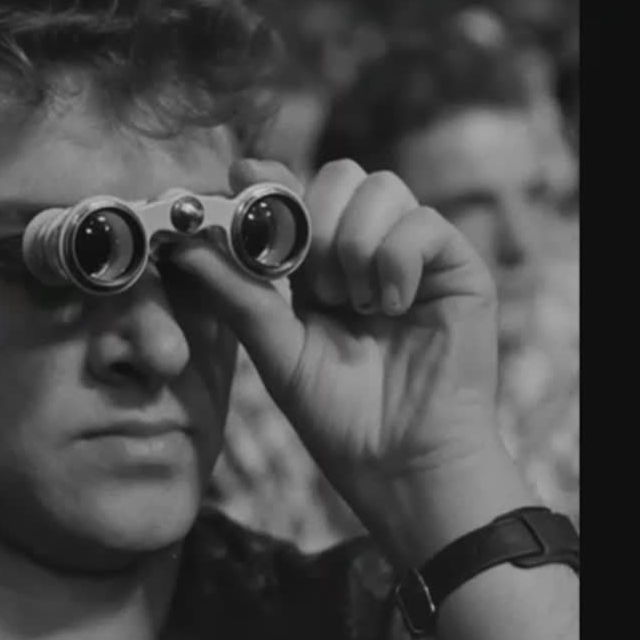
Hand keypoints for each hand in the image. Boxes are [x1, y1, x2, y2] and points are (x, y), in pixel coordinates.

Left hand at [172, 159, 503, 532]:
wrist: (399, 464)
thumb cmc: (339, 417)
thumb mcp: (275, 349)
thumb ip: (235, 292)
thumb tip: (183, 244)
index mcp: (320, 266)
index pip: (297, 193)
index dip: (268, 179)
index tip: (238, 176)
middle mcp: (368, 249)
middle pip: (340, 174)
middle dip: (317, 220)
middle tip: (316, 287)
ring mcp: (413, 254)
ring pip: (380, 188)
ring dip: (355, 245)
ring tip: (357, 306)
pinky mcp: (456, 267)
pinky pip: (422, 222)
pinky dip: (396, 259)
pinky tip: (391, 306)